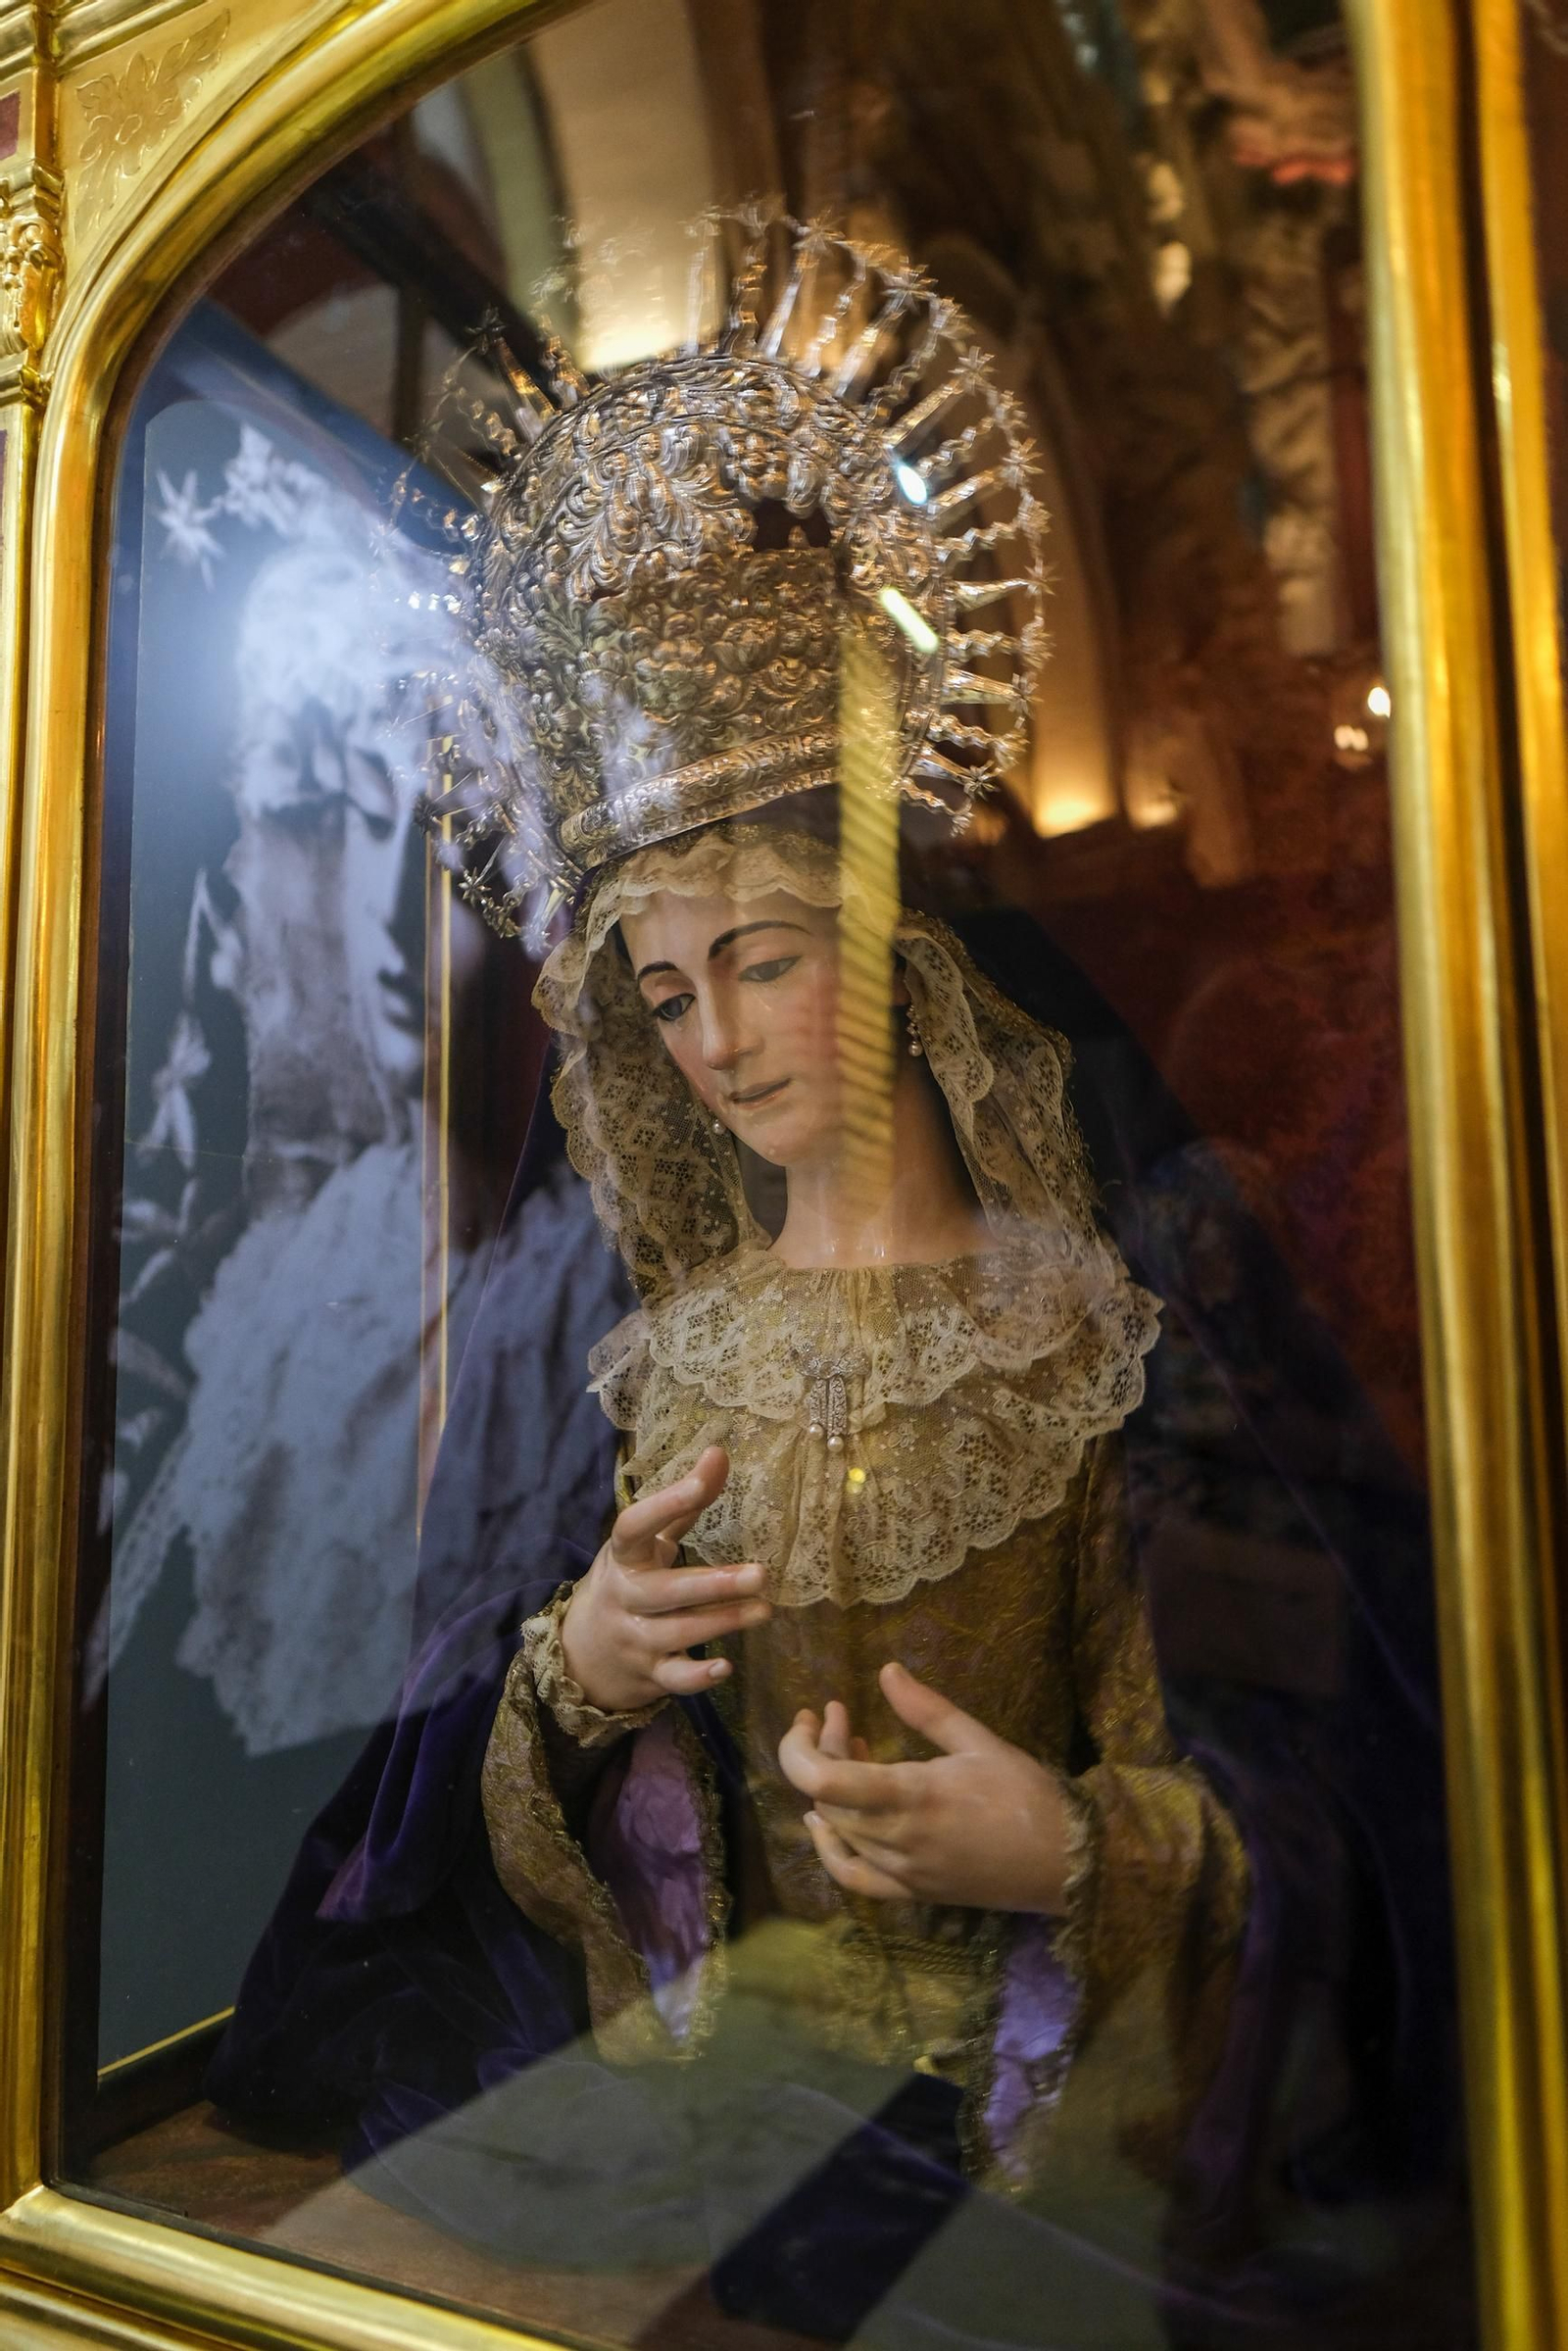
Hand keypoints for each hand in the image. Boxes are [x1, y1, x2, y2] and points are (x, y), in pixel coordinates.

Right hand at [561, 1445, 770, 1712]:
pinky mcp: (649, 1674)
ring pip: (678, 1632)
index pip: (634, 1527)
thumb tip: (720, 1452)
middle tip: (761, 1574)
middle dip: (713, 1585)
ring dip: (723, 1622)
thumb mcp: (647, 1544)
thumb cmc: (628, 1583)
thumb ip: (683, 1504)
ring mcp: (635, 1639)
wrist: (582, 1655)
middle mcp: (626, 1597)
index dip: (665, 1504)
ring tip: (764, 1610)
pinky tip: (725, 1667)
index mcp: (623, 1558)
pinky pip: (673, 1678)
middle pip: (666, 1591)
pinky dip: (697, 1677)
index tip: (702, 1483)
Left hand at [778, 1662, 1072, 1913]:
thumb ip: (926, 1709)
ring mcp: (901, 1872)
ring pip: (837, 1832)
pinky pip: (854, 1877)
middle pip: (825, 1798)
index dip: (800, 1747)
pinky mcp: (911, 1892)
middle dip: (821, 1751)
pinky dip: (831, 1850)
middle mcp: (897, 1839)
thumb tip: (886, 1670)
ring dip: (827, 1790)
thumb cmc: (1025, 1794)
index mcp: (911, 1796)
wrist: (1064, 1862)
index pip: (823, 1779)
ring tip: (848, 1752)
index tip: (814, 1714)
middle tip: (841, 1719)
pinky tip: (826, 1824)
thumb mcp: (978, 1741)